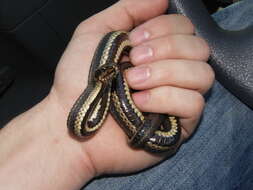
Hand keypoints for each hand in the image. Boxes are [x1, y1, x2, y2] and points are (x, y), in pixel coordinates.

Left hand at [48, 0, 212, 178]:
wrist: (70, 119)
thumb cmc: (79, 77)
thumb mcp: (96, 32)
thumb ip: (128, 10)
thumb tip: (163, 0)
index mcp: (157, 51)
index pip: (186, 28)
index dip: (165, 28)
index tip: (134, 40)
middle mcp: (173, 72)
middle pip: (199, 49)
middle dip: (166, 50)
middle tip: (133, 62)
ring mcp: (178, 99)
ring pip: (203, 75)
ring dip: (165, 73)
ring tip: (133, 82)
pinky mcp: (179, 125)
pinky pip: (194, 104)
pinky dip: (165, 98)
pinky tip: (140, 103)